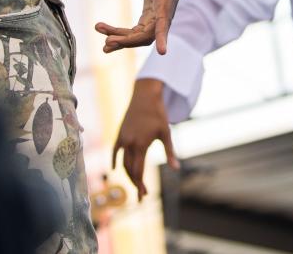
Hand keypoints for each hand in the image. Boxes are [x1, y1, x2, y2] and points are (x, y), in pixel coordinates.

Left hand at [94, 0, 183, 54]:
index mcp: (167, 1)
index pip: (165, 22)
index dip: (163, 37)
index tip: (162, 52)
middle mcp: (163, 15)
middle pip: (147, 35)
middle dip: (128, 41)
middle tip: (107, 42)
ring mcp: (155, 19)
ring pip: (138, 37)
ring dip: (119, 38)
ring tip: (99, 30)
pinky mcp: (148, 19)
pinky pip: (134, 32)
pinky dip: (119, 34)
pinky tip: (103, 33)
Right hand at [112, 79, 178, 200]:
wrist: (145, 96)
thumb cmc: (158, 114)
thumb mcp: (166, 133)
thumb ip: (170, 152)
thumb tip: (176, 169)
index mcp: (141, 145)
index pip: (138, 171)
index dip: (140, 185)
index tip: (144, 196)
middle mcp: (129, 144)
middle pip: (130, 170)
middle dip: (135, 183)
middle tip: (142, 195)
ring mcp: (122, 139)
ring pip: (123, 162)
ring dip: (128, 174)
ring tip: (136, 183)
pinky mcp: (119, 134)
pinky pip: (115, 151)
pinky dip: (115, 161)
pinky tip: (116, 169)